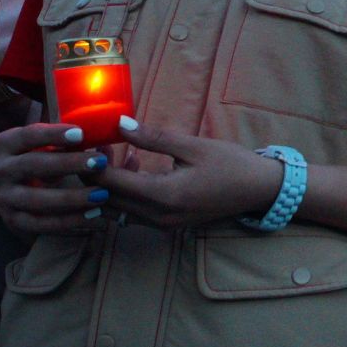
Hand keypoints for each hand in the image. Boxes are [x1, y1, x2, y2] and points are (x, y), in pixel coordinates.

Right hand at [0, 122, 111, 235]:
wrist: (26, 199)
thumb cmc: (50, 162)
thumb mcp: (55, 147)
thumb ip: (77, 142)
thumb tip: (111, 136)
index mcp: (7, 144)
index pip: (28, 135)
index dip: (53, 134)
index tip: (81, 134)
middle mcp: (0, 169)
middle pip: (32, 165)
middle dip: (68, 164)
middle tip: (100, 163)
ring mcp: (4, 197)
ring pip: (37, 199)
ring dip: (72, 198)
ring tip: (102, 195)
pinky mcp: (13, 221)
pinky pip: (42, 224)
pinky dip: (70, 222)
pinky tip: (94, 217)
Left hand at [92, 116, 284, 229]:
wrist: (259, 190)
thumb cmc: (230, 164)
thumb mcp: (193, 146)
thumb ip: (153, 138)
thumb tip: (120, 123)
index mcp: (163, 196)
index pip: (110, 183)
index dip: (92, 163)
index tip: (87, 142)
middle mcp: (158, 216)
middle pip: (107, 199)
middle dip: (96, 173)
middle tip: (98, 144)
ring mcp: (162, 224)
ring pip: (117, 208)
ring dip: (109, 184)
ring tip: (115, 153)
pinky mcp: (167, 224)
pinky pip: (132, 212)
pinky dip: (124, 192)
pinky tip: (135, 166)